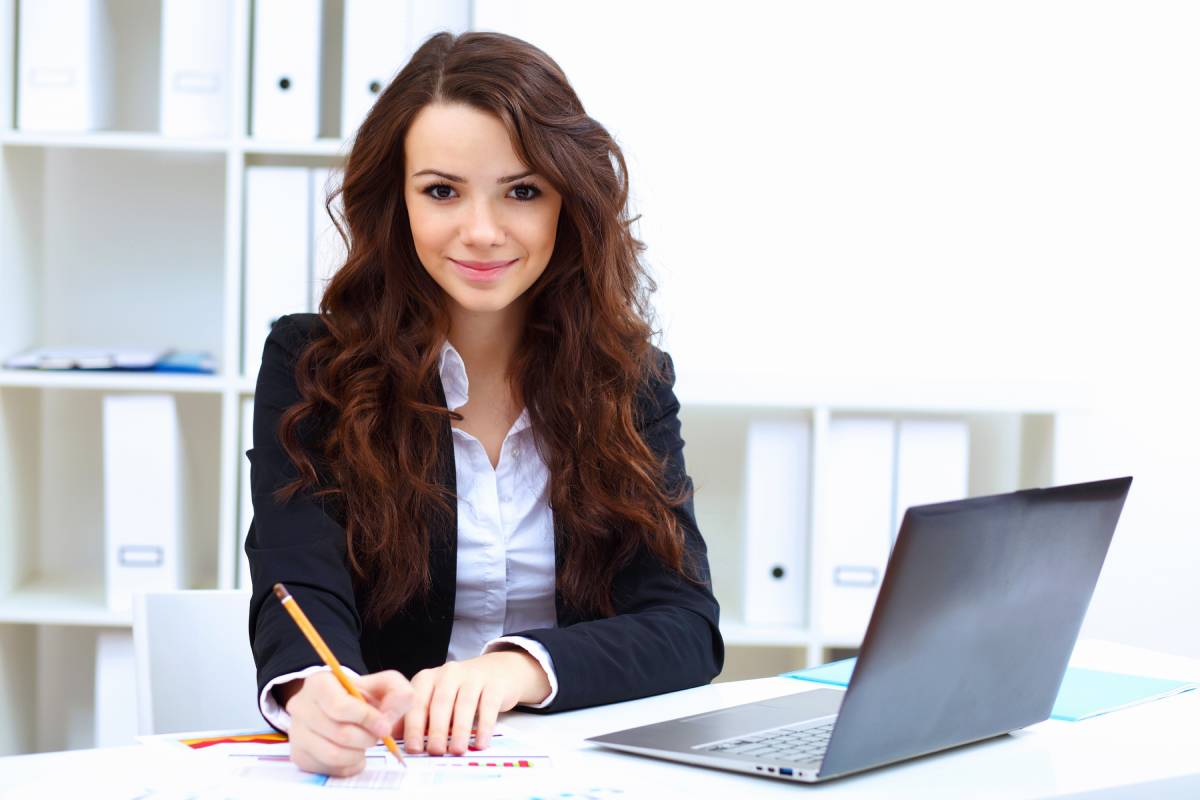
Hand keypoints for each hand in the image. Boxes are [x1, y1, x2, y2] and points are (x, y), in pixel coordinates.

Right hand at [283, 669, 412, 776]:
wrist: (346, 707)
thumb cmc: (365, 695)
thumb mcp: (387, 684)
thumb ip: (398, 695)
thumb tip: (387, 721)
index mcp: (319, 683)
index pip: (339, 706)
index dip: (366, 719)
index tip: (384, 727)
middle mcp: (301, 706)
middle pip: (339, 732)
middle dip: (366, 738)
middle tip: (377, 736)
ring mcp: (297, 732)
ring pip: (333, 754)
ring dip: (358, 753)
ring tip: (365, 743)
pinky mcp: (299, 755)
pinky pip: (328, 768)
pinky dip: (348, 764)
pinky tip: (354, 752)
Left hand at [400, 650, 550, 755]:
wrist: (496, 670)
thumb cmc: (459, 691)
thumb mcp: (435, 698)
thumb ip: (416, 716)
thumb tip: (393, 738)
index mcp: (427, 678)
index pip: (417, 702)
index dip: (414, 726)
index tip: (413, 748)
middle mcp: (448, 673)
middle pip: (440, 703)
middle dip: (436, 729)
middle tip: (436, 751)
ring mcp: (472, 676)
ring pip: (464, 703)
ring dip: (460, 729)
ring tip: (457, 750)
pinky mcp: (494, 683)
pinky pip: (488, 705)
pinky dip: (484, 726)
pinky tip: (481, 742)